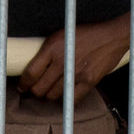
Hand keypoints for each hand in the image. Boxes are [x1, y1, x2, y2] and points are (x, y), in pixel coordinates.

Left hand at [19, 7, 133, 100]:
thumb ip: (48, 51)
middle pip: (39, 88)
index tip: (22, 86)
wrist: (111, 36)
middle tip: (36, 89)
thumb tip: (34, 69)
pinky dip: (65, 99)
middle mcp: (62, 61)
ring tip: (51, 90)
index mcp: (52, 47)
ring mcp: (75, 73)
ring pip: (53, 96)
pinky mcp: (88, 82)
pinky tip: (65, 94)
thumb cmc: (86, 33)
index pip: (30, 72)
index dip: (23, 83)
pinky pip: (70, 100)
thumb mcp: (61, 34)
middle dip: (35, 91)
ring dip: (49, 96)